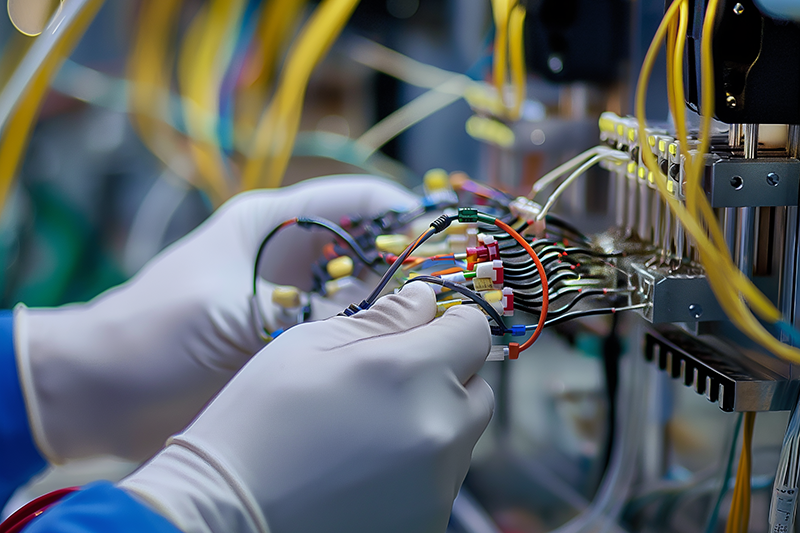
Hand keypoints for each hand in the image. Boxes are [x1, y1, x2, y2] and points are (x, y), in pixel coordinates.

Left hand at [14, 175, 417, 462]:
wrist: (98, 389)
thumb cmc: (152, 336)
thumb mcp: (236, 317)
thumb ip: (313, 315)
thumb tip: (395, 314)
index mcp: (270, 224)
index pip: (354, 199)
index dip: (405, 210)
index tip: (451, 237)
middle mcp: (285, 255)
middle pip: (365, 246)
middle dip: (411, 262)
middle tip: (457, 291)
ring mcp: (285, 296)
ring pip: (357, 290)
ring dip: (393, 303)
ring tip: (439, 324)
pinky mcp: (281, 334)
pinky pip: (337, 329)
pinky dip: (366, 337)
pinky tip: (396, 353)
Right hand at [119, 283, 494, 532]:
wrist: (228, 514)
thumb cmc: (258, 421)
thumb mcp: (310, 345)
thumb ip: (381, 319)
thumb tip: (425, 301)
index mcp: (412, 373)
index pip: (475, 331)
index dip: (452, 323)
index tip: (427, 328)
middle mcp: (440, 430)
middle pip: (478, 387)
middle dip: (447, 374)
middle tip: (392, 380)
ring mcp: (438, 484)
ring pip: (463, 435)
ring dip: (434, 420)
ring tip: (372, 428)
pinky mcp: (429, 522)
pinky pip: (442, 478)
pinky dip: (420, 465)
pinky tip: (368, 467)